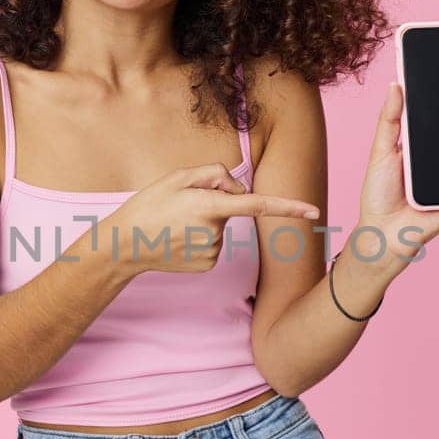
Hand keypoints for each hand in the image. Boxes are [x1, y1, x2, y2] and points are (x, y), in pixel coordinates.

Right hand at [103, 162, 319, 277]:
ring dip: (205, 221)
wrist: (125, 245)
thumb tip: (237, 189)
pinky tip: (180, 239)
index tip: (314, 211)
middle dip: (215, 201)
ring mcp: (212, 251)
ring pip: (222, 226)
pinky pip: (214, 243)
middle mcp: (215, 230)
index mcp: (209, 205)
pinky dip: (200, 238)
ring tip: (177, 224)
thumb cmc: (150, 205)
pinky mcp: (207, 264)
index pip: (257, 204)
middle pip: (231, 206)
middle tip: (180, 206)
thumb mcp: (177, 176)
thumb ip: (214, 173)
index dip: (289, 207)